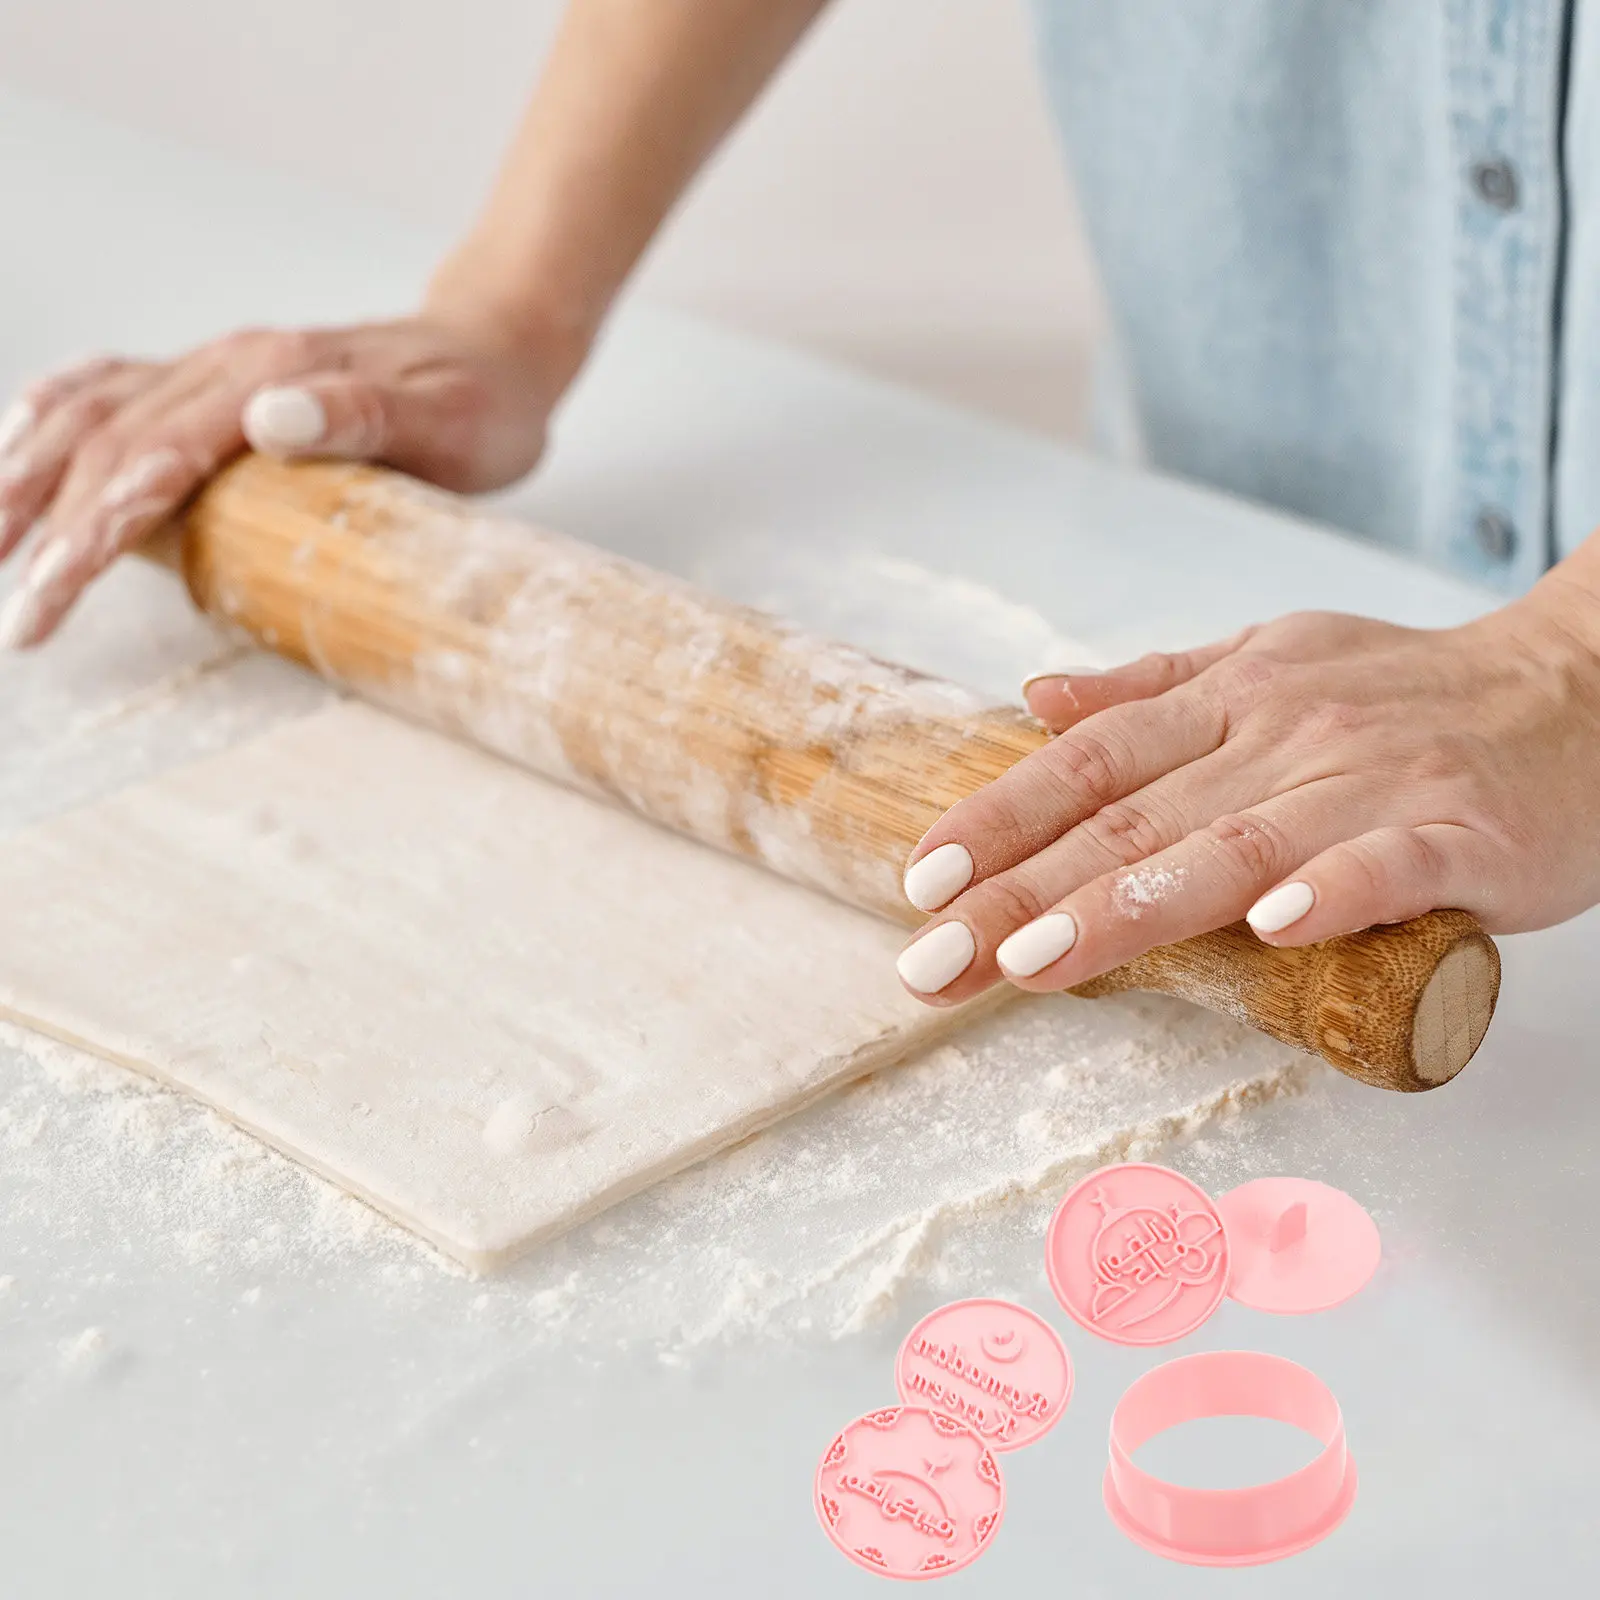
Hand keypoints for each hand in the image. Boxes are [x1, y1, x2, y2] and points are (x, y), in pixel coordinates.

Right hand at [0, 295, 577, 649]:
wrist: (499, 349)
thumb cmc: (480, 403)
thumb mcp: (448, 424)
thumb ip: (361, 417)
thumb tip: (268, 417)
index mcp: (269, 377)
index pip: (148, 463)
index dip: (85, 537)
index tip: (41, 601)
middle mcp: (228, 363)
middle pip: (100, 442)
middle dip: (36, 526)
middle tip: (10, 614)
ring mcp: (219, 366)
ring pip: (89, 407)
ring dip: (23, 470)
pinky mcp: (222, 376)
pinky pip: (117, 386)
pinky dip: (57, 417)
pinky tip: (18, 443)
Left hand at [893, 569, 1599, 1003]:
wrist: (1583, 690)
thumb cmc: (1405, 693)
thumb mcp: (1266, 660)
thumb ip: (1149, 689)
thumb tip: (1035, 699)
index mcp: (1229, 697)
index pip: (1089, 760)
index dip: (1000, 816)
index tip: (921, 879)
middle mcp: (1283, 732)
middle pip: (1133, 819)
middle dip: (1023, 893)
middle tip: (934, 962)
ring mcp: (1371, 780)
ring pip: (1236, 844)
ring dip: (1131, 906)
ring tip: (1039, 961)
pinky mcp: (1460, 832)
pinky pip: (1387, 861)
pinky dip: (1330, 890)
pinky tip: (1272, 928)